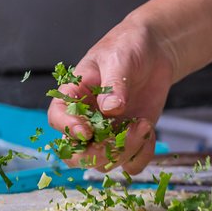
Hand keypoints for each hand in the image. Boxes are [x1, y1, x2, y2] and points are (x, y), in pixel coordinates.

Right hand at [48, 18, 174, 174]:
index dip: (67, 129)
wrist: (154, 53)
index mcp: (73, 96)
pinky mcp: (129, 140)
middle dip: (97, 154)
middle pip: (76, 154)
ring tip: (144, 125)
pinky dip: (141, 156)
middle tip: (119, 139)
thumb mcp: (118, 58)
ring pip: (105, 163)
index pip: (57, 118)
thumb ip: (113, 84)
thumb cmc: (127, 47)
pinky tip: (148, 132)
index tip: (86, 131)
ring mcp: (108, 134)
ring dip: (125, 151)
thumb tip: (110, 109)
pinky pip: (130, 163)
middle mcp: (86, 120)